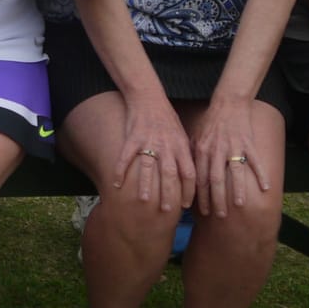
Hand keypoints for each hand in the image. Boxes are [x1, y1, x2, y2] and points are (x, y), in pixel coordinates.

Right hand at [111, 93, 195, 212]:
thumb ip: (185, 156)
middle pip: (170, 173)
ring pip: (148, 166)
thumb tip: (192, 179)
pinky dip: (120, 170)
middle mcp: (166, 145)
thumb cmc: (166, 119)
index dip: (189, 190)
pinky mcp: (132, 137)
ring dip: (146, 184)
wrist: (148, 98)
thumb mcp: (182, 136)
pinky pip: (126, 156)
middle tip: (167, 210)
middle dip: (169, 193)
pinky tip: (116, 183)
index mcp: (181, 146)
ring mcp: (149, 141)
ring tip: (144, 200)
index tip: (186, 205)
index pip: (189, 172)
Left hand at [190, 98, 271, 217]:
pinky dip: (260, 174)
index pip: (200, 178)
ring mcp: (233, 147)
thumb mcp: (196, 137)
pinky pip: (254, 160)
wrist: (228, 104)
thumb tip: (186, 177)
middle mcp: (216, 150)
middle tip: (220, 215)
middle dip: (217, 198)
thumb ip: (192, 156)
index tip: (203, 211)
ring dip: (238, 189)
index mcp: (202, 151)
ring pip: (235, 171)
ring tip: (240, 205)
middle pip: (216, 178)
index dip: (201, 196)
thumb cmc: (211, 123)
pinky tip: (265, 188)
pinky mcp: (248, 143)